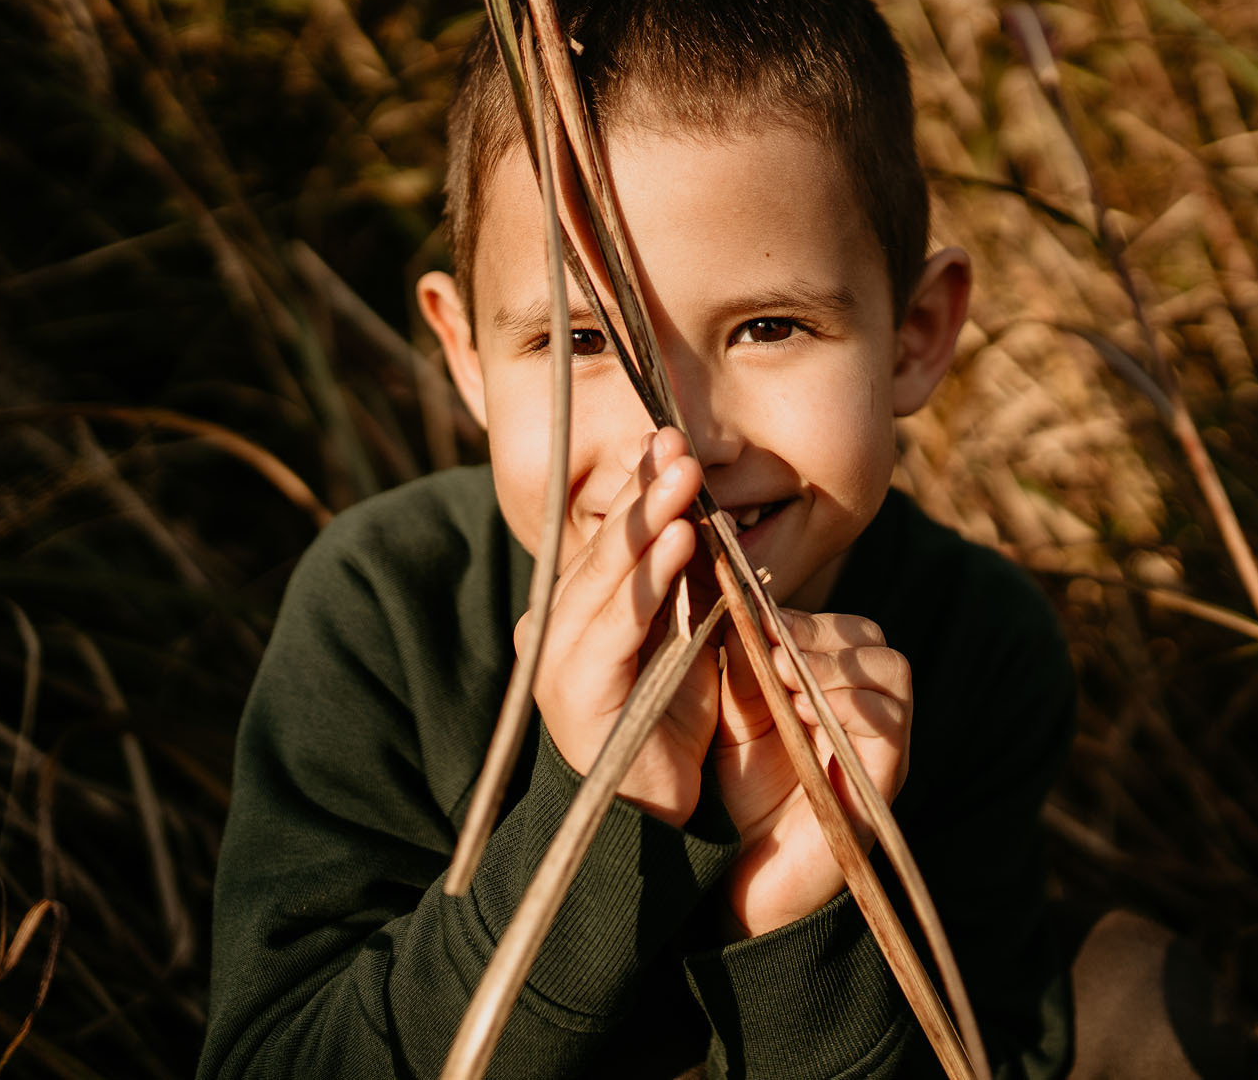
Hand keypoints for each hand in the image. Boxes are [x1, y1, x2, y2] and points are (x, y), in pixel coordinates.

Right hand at [518, 428, 720, 826]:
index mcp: (578, 608)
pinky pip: (615, 625)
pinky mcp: (574, 694)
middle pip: (604, 545)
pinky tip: (677, 543)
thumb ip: (686, 578)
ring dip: (646, 522)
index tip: (671, 438)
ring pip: (607, 576)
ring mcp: (559, 658)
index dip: (638, 484)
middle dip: (643, 491)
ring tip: (682, 479)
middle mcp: (557, 626)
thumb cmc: (675, 722)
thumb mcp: (687, 633)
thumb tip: (700, 505)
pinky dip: (647, 580)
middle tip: (677, 443)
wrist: (658, 819)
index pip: (610, 533)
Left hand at [711, 609, 911, 936]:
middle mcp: (869, 715)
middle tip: (770, 648)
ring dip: (832, 665)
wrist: (740, 878)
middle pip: (872, 641)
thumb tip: (738, 595)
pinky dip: (848, 704)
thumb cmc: (736, 793)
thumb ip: (743, 658)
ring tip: (786, 682)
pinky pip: (887, 725)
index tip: (754, 619)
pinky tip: (803, 707)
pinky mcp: (881, 785)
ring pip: (888, 672)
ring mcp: (882, 750)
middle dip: (817, 635)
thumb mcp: (735, 710)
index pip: (844, 628)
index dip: (801, 618)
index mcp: (836, 690)